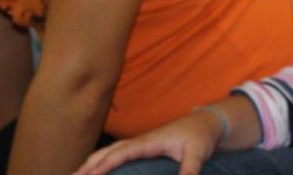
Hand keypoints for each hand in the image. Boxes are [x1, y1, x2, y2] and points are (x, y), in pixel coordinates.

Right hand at [73, 109, 223, 174]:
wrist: (205, 122)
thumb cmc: (200, 136)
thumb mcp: (197, 154)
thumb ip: (189, 170)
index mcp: (149, 141)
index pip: (122, 152)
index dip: (106, 164)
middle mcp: (139, 141)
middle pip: (107, 152)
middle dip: (87, 165)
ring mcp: (138, 144)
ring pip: (108, 153)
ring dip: (89, 164)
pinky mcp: (140, 148)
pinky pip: (114, 155)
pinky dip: (100, 162)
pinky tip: (93, 172)